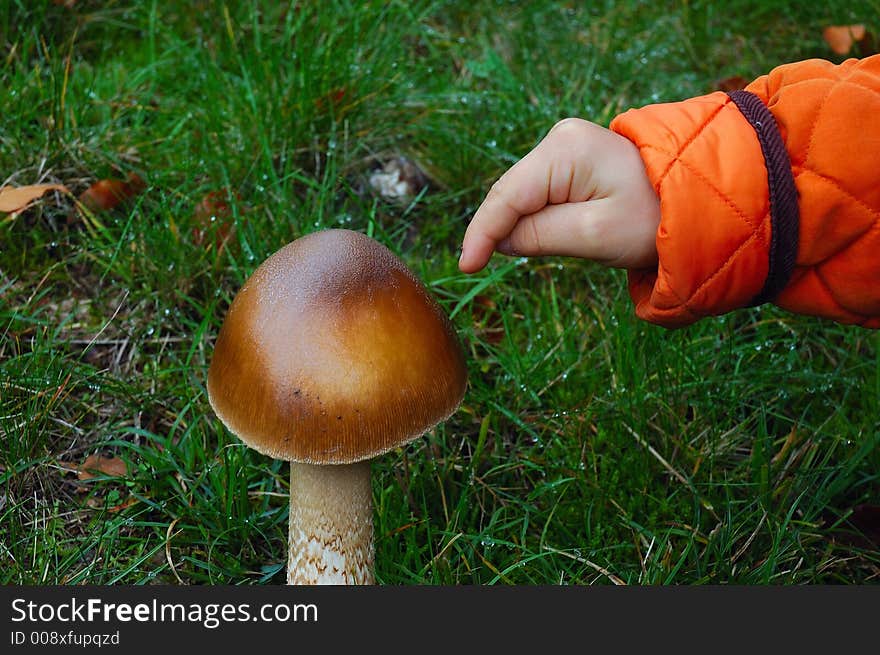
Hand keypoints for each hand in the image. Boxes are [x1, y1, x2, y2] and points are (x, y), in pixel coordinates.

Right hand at [458, 118, 660, 272]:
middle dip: (496, 230)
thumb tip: (499, 241)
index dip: (481, 233)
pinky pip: (541, 195)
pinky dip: (533, 219)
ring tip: (517, 256)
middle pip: (511, 194)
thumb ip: (539, 236)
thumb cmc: (656, 219)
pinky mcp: (575, 163)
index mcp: (564, 151)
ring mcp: (568, 149)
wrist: (703, 200)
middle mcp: (560, 140)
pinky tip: (534, 238)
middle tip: (482, 267)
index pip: (507, 197)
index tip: (465, 268)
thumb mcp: (594, 234)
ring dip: (517, 226)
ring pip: (523, 196)